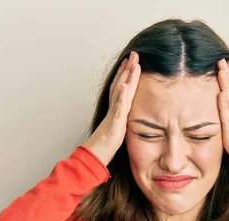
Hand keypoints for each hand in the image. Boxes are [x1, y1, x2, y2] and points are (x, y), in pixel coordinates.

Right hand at [84, 51, 140, 165]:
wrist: (95, 157)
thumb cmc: (104, 146)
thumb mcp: (116, 130)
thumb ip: (120, 121)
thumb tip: (124, 117)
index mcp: (114, 110)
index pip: (120, 88)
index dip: (125, 74)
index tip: (131, 62)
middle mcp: (113, 109)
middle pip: (120, 85)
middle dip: (127, 69)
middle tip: (134, 54)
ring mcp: (113, 115)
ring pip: (120, 92)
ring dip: (126, 77)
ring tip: (132, 64)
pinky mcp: (115, 124)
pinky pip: (118, 108)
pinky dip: (122, 97)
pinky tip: (125, 86)